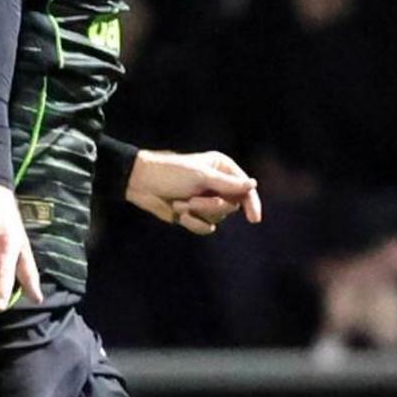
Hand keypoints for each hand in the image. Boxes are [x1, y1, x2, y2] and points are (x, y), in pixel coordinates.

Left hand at [124, 149, 262, 235]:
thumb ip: (229, 184)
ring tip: (181, 204)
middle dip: (212, 206)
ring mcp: (207, 200)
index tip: (254, 219)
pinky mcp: (196, 215)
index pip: (245, 189)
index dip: (251, 203)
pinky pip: (206, 227)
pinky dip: (194, 224)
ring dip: (199, 213)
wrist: (143, 184)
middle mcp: (218, 184)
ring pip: (219, 218)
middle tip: (193, 200)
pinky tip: (180, 216)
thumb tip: (253, 185)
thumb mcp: (202, 177)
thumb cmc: (171, 173)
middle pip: (232, 206)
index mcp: (223, 168)